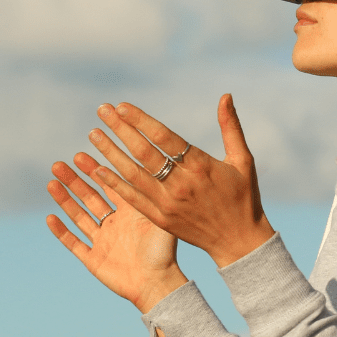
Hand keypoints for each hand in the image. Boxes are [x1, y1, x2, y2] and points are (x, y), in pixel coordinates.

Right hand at [45, 154, 187, 313]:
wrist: (158, 285)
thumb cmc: (164, 252)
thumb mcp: (158, 218)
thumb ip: (149, 194)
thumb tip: (145, 164)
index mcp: (129, 213)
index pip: (108, 185)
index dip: (94, 170)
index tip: (80, 154)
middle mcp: (114, 224)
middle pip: (89, 197)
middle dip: (74, 181)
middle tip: (59, 165)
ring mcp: (102, 242)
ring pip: (78, 216)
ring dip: (64, 200)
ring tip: (51, 183)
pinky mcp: (94, 260)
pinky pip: (74, 243)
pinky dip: (62, 231)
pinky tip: (50, 217)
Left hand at [86, 94, 273, 267]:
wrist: (239, 241)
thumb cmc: (243, 197)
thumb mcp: (242, 160)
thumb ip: (230, 127)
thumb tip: (225, 95)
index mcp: (201, 166)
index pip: (164, 137)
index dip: (140, 120)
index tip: (121, 106)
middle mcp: (181, 184)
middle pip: (144, 152)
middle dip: (120, 129)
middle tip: (102, 111)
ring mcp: (168, 203)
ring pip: (133, 174)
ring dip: (110, 153)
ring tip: (94, 135)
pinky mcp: (160, 219)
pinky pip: (132, 199)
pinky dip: (115, 184)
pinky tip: (98, 169)